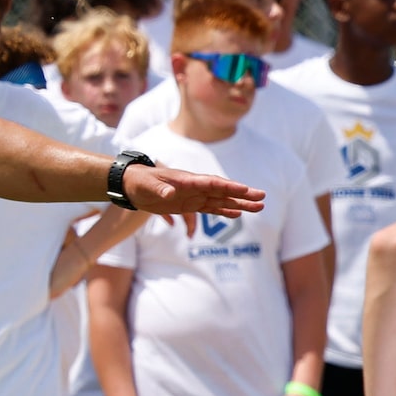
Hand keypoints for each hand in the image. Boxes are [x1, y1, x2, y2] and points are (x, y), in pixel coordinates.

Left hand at [120, 164, 264, 223]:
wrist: (133, 185)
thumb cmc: (139, 182)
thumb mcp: (147, 186)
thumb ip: (160, 189)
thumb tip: (171, 194)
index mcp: (187, 180)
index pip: (212, 183)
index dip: (229, 187)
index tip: (246, 190)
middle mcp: (195, 187)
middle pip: (223, 191)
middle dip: (243, 195)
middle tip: (263, 198)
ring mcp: (194, 196)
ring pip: (221, 201)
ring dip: (240, 204)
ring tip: (259, 207)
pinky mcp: (190, 205)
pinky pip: (211, 209)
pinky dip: (224, 212)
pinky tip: (238, 214)